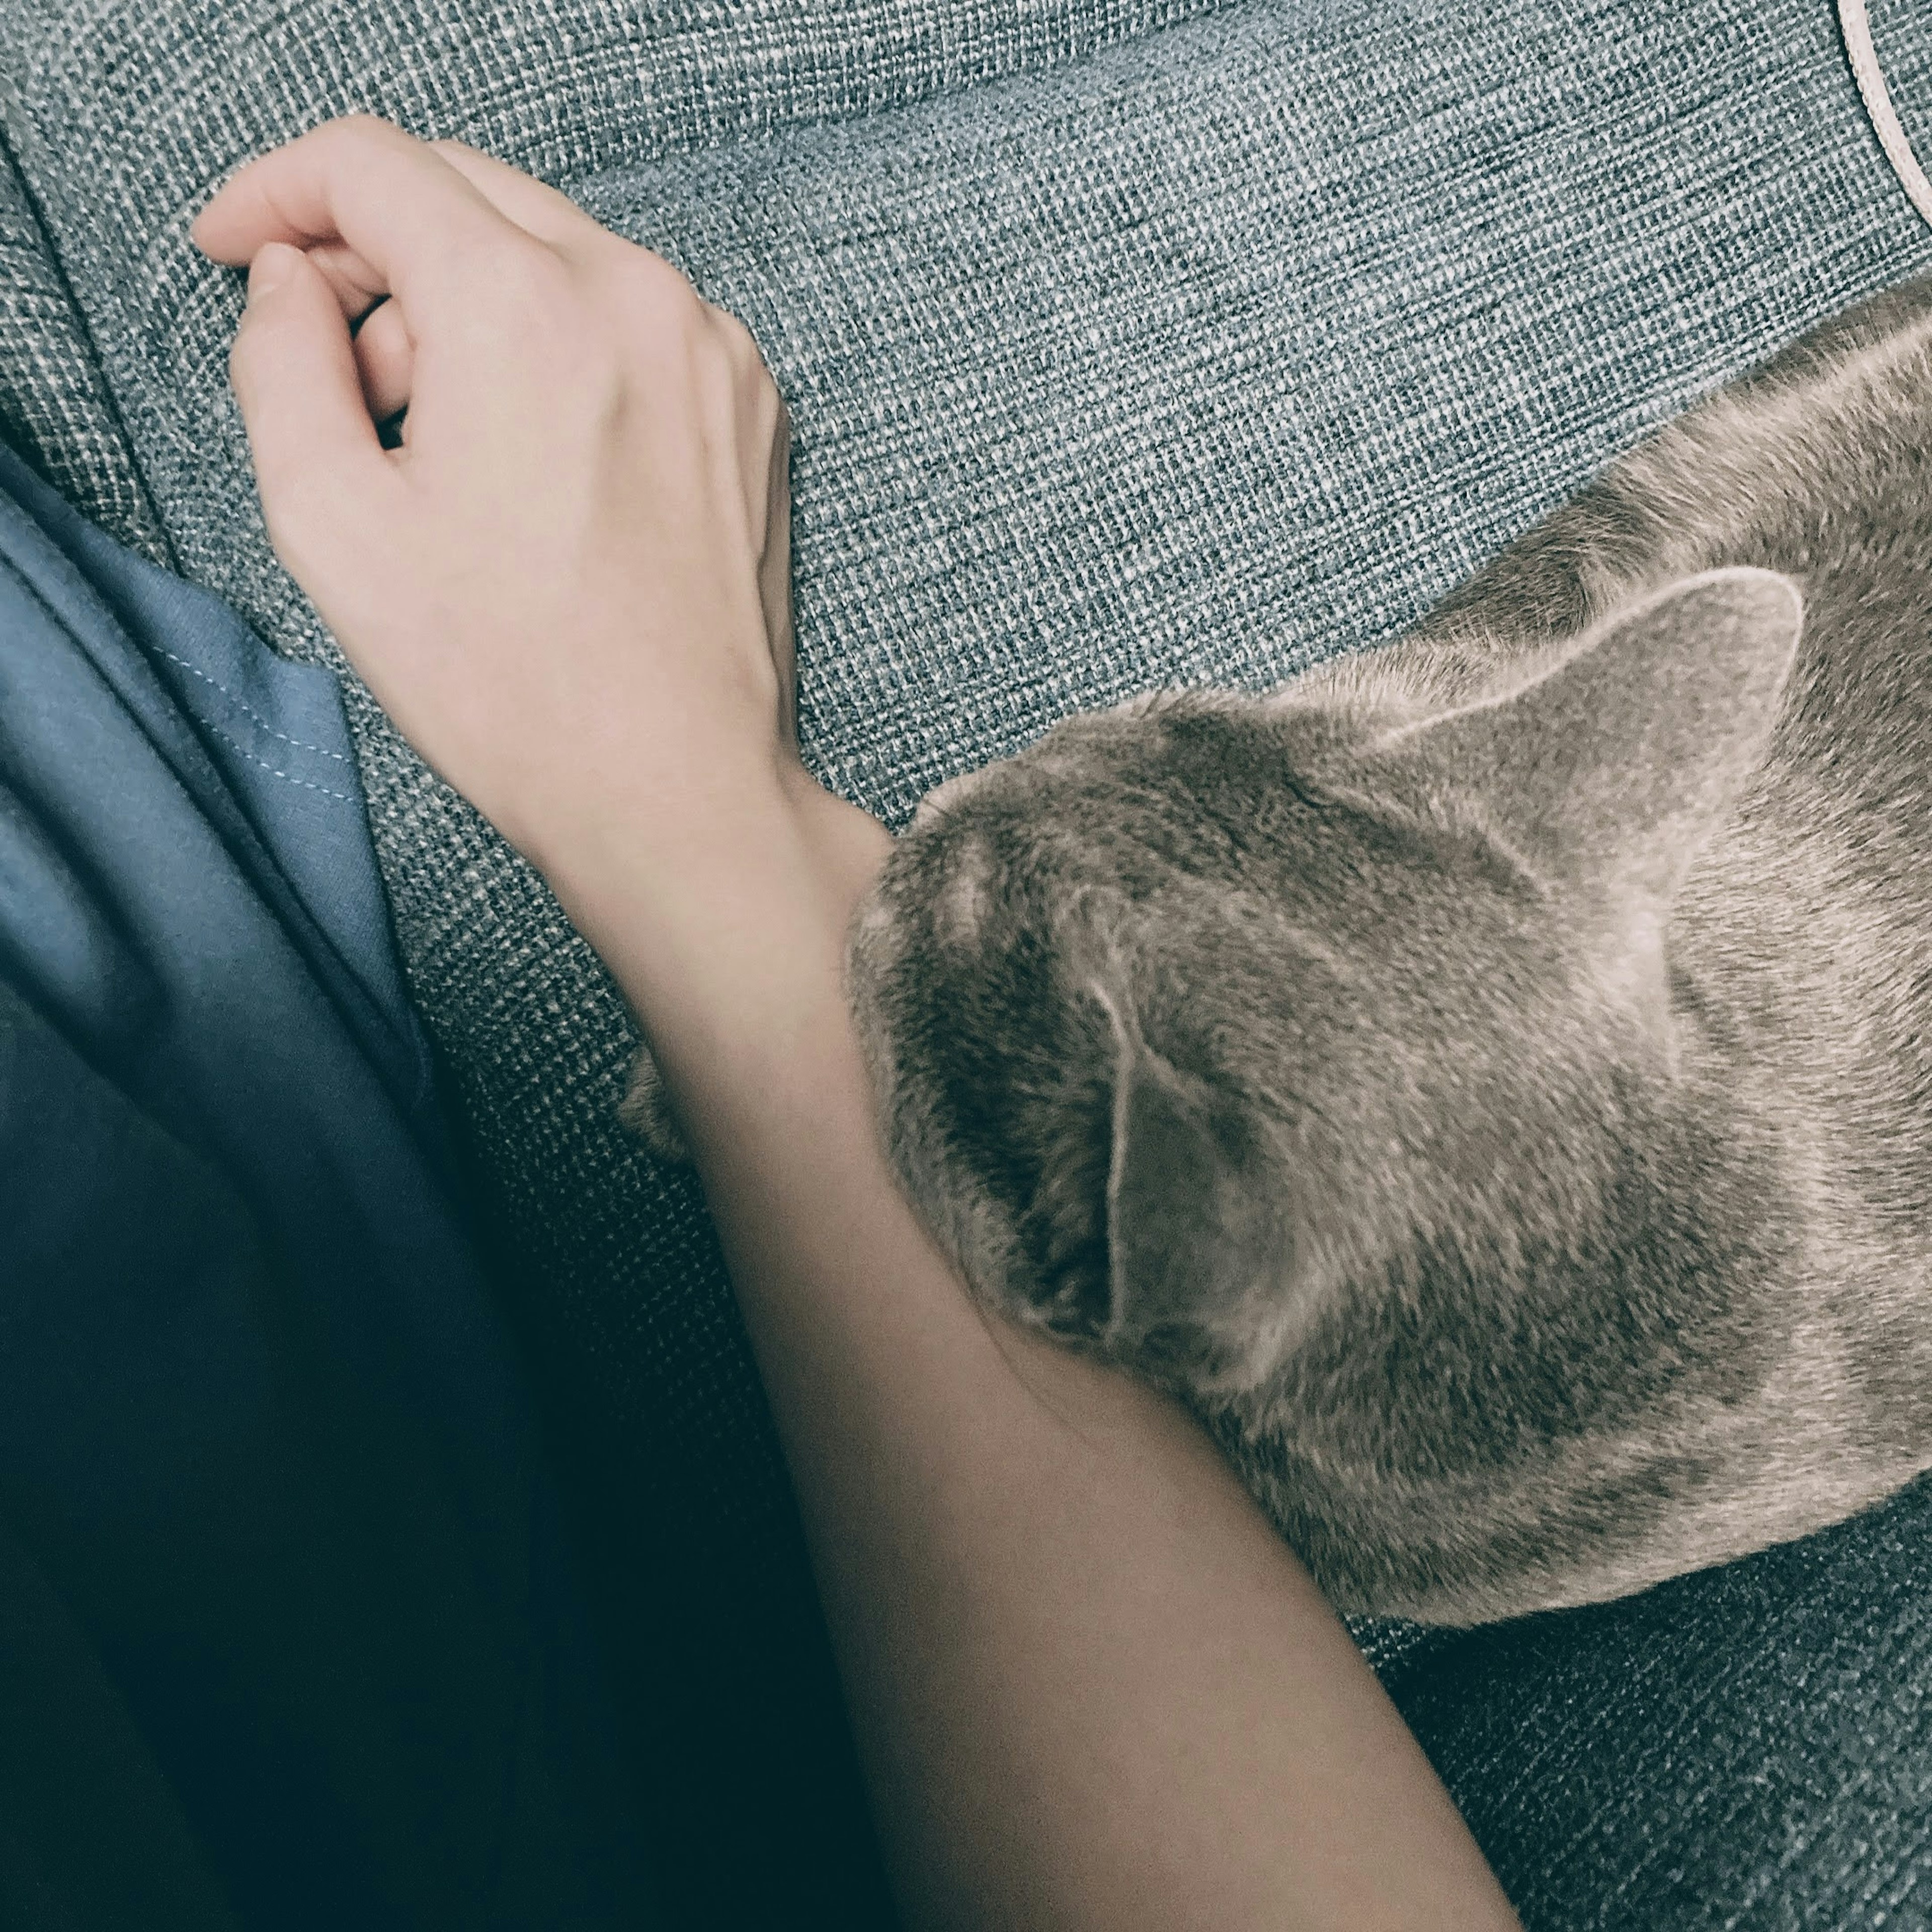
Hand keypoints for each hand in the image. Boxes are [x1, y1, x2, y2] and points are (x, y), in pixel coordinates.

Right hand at [191, 113, 798, 881]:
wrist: (677, 790)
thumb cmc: (513, 686)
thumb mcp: (333, 525)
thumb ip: (280, 364)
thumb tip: (291, 282)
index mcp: (525, 308)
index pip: (373, 166)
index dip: (279, 195)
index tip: (240, 252)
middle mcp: (637, 297)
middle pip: (467, 195)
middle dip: (373, 259)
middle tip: (333, 371)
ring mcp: (712, 349)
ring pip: (551, 258)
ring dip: (468, 316)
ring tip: (446, 456)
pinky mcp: (750, 406)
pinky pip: (627, 324)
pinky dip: (559, 354)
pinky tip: (535, 468)